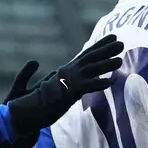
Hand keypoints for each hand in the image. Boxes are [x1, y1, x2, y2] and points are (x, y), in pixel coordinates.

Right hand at [6, 35, 123, 134]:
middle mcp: (68, 72)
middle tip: (121, 42)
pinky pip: (87, 87)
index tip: (112, 37)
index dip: (100, 45)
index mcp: (66, 70)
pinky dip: (99, 84)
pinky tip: (112, 82)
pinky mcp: (69, 93)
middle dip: (106, 49)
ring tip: (121, 59)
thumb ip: (58, 76)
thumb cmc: (36, 99)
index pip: (86, 54)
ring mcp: (69, 81)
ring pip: (91, 70)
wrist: (26, 110)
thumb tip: (59, 71)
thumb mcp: (50, 84)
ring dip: (106, 64)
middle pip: (90, 58)